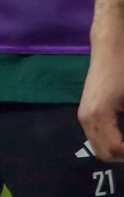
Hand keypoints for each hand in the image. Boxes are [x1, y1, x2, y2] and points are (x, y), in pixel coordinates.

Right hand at [82, 25, 123, 160]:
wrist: (110, 49)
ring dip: (117, 150)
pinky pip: (97, 138)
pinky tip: (123, 135)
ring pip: (99, 147)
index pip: (116, 150)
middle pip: (104, 154)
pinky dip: (112, 142)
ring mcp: (83, 115)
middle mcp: (86, 118)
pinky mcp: (85, 112)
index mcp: (99, 115)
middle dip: (123, 154)